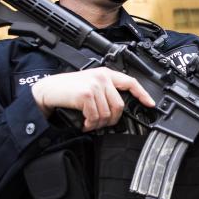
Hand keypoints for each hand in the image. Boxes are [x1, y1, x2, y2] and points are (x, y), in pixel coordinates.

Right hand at [32, 68, 154, 130]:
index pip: (130, 82)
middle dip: (112, 119)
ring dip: (98, 123)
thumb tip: (119, 109)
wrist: (49, 90)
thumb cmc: (68, 90)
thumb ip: (106, 91)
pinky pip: (95, 116)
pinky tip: (84, 122)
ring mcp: (95, 85)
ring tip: (90, 122)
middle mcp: (102, 77)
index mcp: (106, 74)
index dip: (142, 94)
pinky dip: (90, 124)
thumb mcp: (90, 84)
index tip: (150, 104)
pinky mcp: (86, 95)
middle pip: (119, 105)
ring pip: (107, 114)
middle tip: (101, 123)